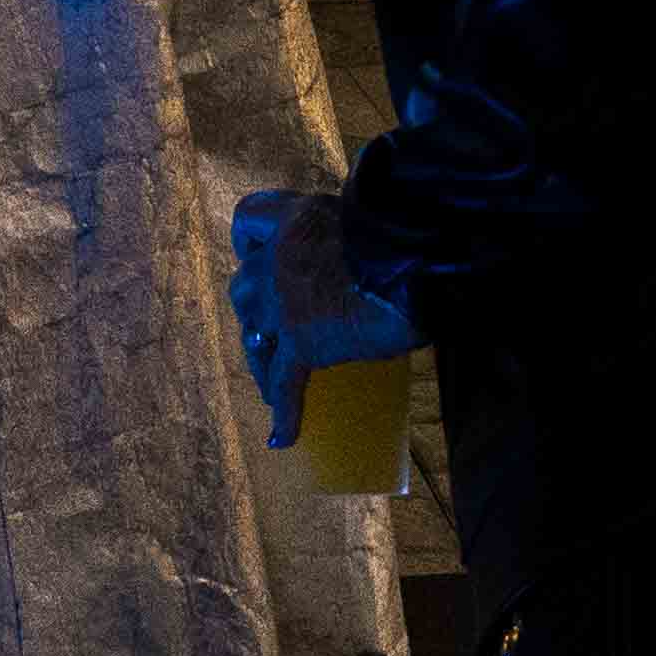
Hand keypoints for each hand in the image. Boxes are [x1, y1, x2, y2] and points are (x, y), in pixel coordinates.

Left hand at [228, 190, 415, 449]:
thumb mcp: (370, 221)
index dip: (249, 242)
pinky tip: (283, 436)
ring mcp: (283, 301)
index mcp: (297, 218)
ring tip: (271, 381)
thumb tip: (375, 252)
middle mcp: (279, 256)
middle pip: (244, 284)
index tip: (258, 254)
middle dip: (254, 308)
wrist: (411, 266)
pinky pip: (284, 381)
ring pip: (253, 333)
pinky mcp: (300, 341)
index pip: (248, 219)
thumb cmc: (408, 238)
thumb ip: (353, 235)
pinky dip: (284, 412)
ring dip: (259, 357)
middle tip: (274, 328)